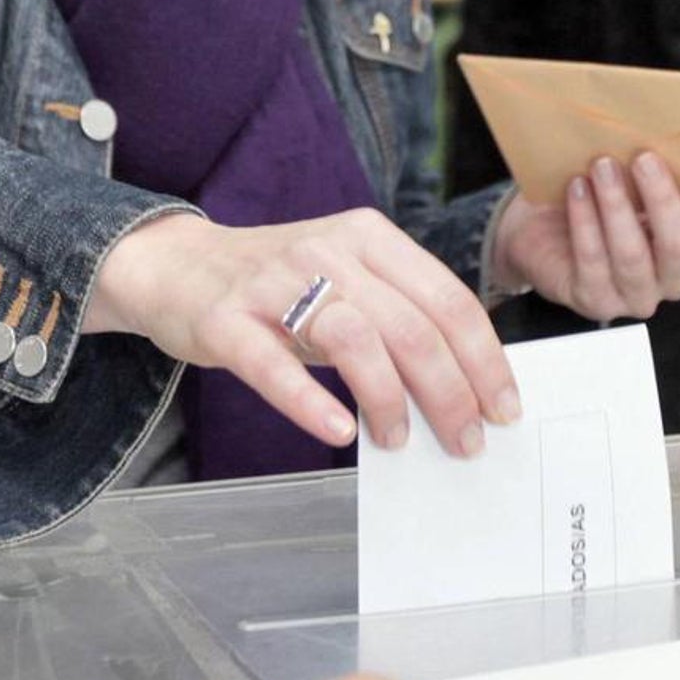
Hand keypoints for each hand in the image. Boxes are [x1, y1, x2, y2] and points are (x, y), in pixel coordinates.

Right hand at [84, 208, 520, 457]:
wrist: (176, 265)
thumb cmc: (280, 285)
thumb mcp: (349, 281)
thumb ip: (400, 316)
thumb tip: (464, 385)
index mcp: (371, 238)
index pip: (448, 299)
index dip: (484, 359)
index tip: (503, 407)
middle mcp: (329, 251)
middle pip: (412, 326)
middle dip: (451, 392)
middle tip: (466, 441)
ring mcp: (275, 283)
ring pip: (355, 339)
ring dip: (389, 399)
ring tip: (399, 440)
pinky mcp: (227, 320)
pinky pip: (274, 365)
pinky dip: (310, 401)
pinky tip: (338, 431)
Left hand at [491, 153, 679, 320]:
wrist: (540, 230)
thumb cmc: (597, 197)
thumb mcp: (631, 178)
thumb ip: (656, 163)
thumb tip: (661, 123)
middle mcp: (672, 276)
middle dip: (662, 199)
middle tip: (643, 158)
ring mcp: (636, 295)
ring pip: (633, 256)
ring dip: (617, 206)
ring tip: (601, 166)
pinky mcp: (597, 302)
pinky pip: (593, 262)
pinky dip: (585, 222)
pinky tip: (577, 190)